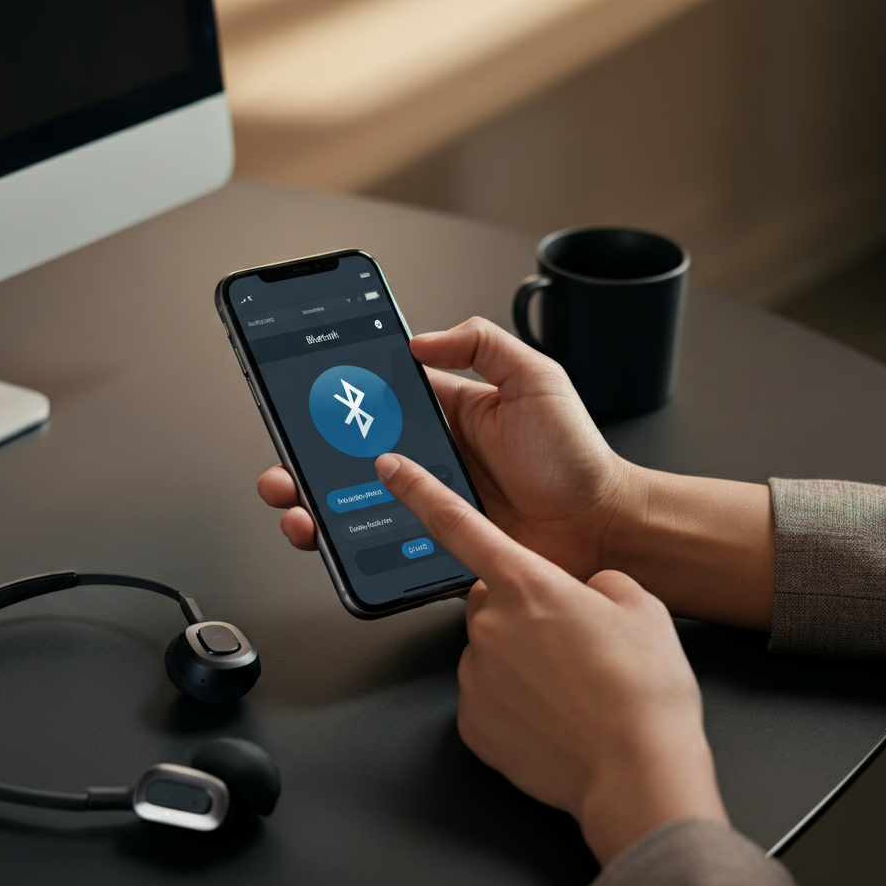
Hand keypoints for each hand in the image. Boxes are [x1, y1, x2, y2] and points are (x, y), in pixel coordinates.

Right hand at [257, 315, 774, 630]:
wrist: (602, 526)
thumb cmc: (576, 456)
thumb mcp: (536, 377)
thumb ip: (480, 344)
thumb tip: (418, 338)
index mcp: (448, 414)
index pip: (377, 402)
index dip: (336, 403)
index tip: (303, 402)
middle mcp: (432, 460)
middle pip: (353, 459)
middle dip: (308, 462)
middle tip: (283, 468)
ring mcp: (432, 506)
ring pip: (358, 505)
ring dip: (317, 507)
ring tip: (298, 508)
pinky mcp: (439, 546)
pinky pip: (387, 547)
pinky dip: (354, 547)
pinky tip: (336, 542)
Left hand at [375, 452, 727, 865]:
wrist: (639, 774)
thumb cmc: (643, 692)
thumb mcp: (641, 606)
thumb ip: (600, 583)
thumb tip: (586, 593)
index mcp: (527, 585)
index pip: (457, 524)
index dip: (419, 491)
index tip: (390, 468)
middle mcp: (490, 626)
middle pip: (491, 601)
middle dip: (521, 612)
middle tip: (571, 644)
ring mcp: (476, 677)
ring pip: (491, 652)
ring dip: (520, 661)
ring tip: (573, 688)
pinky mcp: (473, 725)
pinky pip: (488, 699)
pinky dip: (513, 704)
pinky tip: (553, 717)